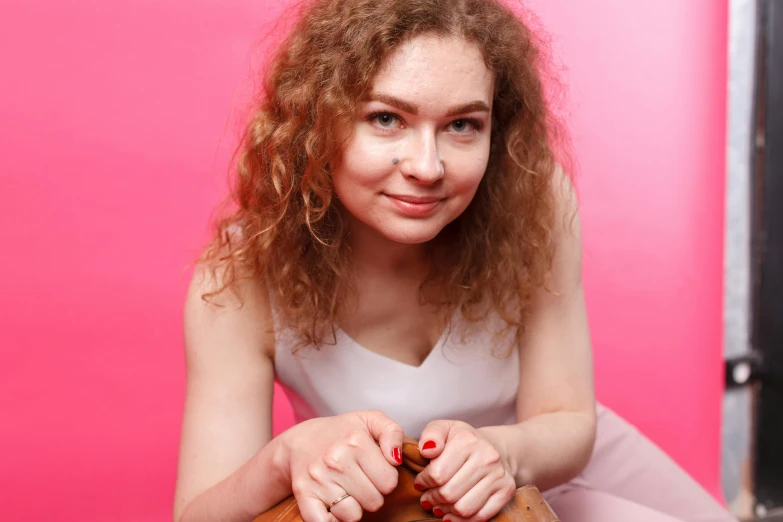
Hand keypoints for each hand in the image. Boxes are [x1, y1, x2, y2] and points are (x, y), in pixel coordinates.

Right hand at [279, 410, 403, 521]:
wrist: (300, 440)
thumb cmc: (342, 432)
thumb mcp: (370, 420)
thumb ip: (393, 432)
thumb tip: (396, 459)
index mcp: (356, 441)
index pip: (390, 482)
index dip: (386, 479)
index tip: (375, 471)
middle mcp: (336, 460)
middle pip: (374, 501)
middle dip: (371, 494)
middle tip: (360, 481)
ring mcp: (319, 479)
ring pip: (353, 515)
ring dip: (353, 507)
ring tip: (347, 490)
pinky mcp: (303, 494)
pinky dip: (332, 520)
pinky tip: (333, 505)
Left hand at [413, 421, 516, 521]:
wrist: (495, 447)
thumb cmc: (463, 440)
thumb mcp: (444, 429)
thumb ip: (430, 435)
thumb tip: (426, 450)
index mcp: (467, 440)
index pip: (437, 474)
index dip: (424, 482)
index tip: (421, 483)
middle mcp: (487, 457)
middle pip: (449, 493)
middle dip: (433, 498)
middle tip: (428, 497)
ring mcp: (499, 476)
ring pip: (464, 508)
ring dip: (447, 511)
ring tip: (440, 506)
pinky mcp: (507, 491)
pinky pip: (481, 517)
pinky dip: (463, 520)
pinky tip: (453, 513)